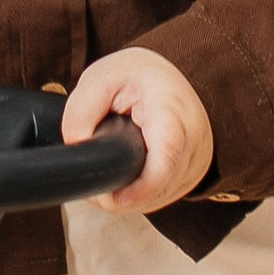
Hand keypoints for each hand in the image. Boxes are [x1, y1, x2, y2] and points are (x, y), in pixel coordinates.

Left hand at [64, 46, 212, 213]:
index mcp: (172, 109)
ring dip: (131, 196)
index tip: (114, 199)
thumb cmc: (138, 75)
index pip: (167, 156)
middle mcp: (194, 138)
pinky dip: (142, 193)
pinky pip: (165, 195)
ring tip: (110, 173)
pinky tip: (128, 176)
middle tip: (95, 186)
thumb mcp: (101, 78)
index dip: (141, 187)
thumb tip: (76, 147)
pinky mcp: (194, 173)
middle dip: (123, 195)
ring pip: (160, 196)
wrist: (170, 78)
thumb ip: (81, 111)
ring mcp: (198, 159)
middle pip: (160, 185)